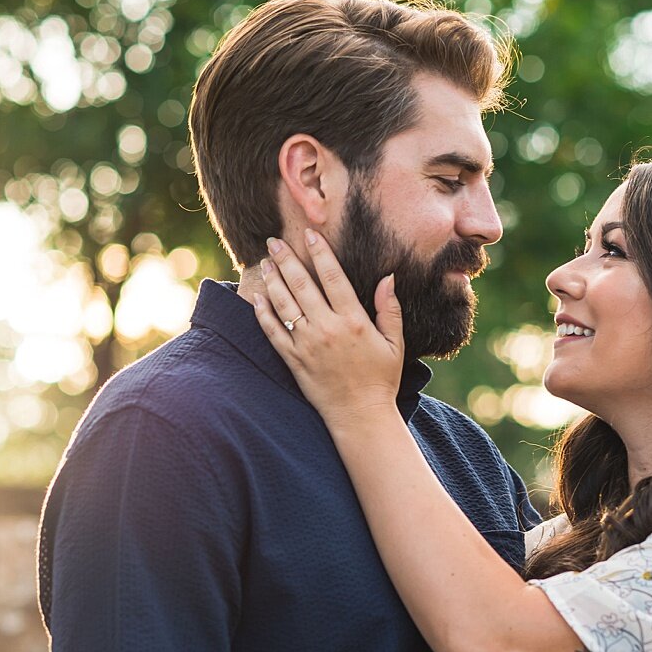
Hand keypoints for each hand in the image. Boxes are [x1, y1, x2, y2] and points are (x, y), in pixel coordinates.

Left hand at [253, 232, 403, 423]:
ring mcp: (307, 345)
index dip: (320, 253)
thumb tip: (388, 277)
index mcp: (353, 321)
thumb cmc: (381, 379)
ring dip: (272, 279)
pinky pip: (273, 331)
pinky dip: (262, 312)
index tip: (309, 234)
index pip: (333, 277)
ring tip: (265, 262)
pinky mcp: (293, 360)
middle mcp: (327, 329)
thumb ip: (390, 309)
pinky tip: (256, 296)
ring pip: (283, 304)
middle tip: (274, 241)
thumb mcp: (395, 343)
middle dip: (286, 259)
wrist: (360, 416)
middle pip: (301, 285)